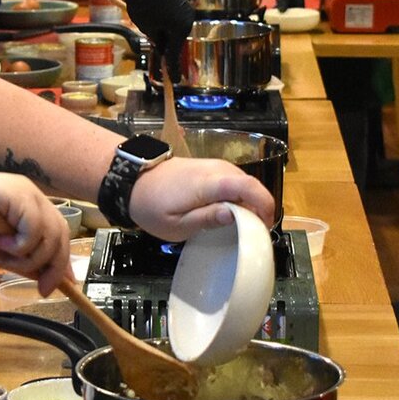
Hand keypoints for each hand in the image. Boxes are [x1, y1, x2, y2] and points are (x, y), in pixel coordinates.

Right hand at [0, 169, 72, 295]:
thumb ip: (19, 260)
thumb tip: (42, 276)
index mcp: (26, 206)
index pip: (57, 233)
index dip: (62, 261)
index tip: (64, 285)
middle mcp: (29, 195)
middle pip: (60, 234)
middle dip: (54, 266)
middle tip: (43, 287)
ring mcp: (23, 192)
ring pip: (50, 234)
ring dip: (30, 256)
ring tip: (5, 256)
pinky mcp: (15, 192)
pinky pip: (34, 227)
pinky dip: (20, 244)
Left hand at [120, 0, 193, 82]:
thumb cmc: (143, 4)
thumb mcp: (148, 29)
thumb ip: (157, 42)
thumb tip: (163, 50)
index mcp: (181, 27)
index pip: (175, 53)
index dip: (173, 70)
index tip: (174, 82)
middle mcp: (187, 19)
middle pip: (177, 42)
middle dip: (168, 55)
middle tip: (166, 73)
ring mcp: (185, 10)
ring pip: (175, 32)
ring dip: (166, 41)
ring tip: (156, 48)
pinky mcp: (180, 3)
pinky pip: (174, 22)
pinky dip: (167, 29)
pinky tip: (159, 31)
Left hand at [127, 157, 274, 240]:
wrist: (132, 182)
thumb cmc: (151, 207)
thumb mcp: (176, 224)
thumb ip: (207, 219)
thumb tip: (235, 216)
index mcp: (209, 183)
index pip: (248, 187)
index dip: (264, 205)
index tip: (265, 227)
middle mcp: (216, 169)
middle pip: (250, 185)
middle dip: (259, 208)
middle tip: (255, 234)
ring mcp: (214, 165)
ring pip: (244, 183)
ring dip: (249, 203)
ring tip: (245, 227)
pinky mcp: (210, 168)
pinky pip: (233, 182)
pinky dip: (239, 197)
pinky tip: (231, 213)